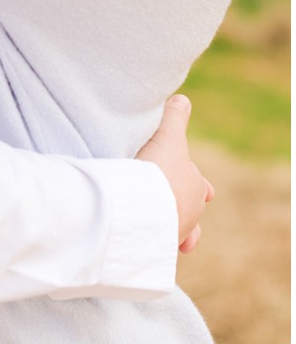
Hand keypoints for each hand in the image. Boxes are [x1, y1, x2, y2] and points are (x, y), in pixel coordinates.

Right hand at [135, 95, 212, 252]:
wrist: (145, 204)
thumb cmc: (158, 169)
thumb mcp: (166, 136)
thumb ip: (174, 118)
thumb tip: (182, 99)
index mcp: (194, 185)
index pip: (200, 186)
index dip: (197, 185)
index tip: (199, 189)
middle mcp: (190, 211)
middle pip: (189, 210)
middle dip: (181, 208)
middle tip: (168, 205)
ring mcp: (175, 231)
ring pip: (174, 229)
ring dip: (166, 225)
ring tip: (154, 224)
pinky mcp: (156, 244)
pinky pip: (156, 244)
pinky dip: (151, 240)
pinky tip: (143, 239)